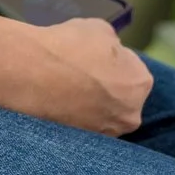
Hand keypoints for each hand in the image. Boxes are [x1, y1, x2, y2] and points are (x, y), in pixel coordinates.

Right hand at [18, 16, 153, 135]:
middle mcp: (130, 115)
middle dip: (106, 88)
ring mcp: (105, 134)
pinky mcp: (81, 145)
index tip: (95, 59)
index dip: (113, 63)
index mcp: (141, 83)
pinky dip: (75, 117)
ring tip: (66, 89)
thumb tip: (110, 52)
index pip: (133, 71)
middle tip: (82, 75)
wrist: (33, 73)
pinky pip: (83, 127)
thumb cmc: (71, 47)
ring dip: (90, 104)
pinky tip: (59, 103)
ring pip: (102, 115)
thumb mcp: (100, 29)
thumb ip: (113, 44)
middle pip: (121, 98)